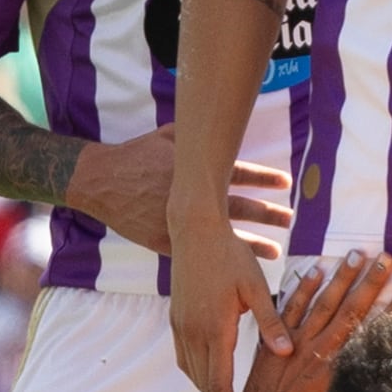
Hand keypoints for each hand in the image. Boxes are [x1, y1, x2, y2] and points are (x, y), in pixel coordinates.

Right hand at [67, 126, 290, 255]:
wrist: (101, 181)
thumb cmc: (135, 155)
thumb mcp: (166, 136)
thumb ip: (196, 137)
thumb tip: (219, 124)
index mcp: (195, 171)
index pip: (238, 173)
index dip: (264, 177)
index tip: (286, 182)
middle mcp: (191, 197)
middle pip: (239, 206)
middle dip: (268, 213)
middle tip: (290, 218)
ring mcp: (179, 221)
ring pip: (223, 235)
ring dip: (253, 244)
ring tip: (276, 251)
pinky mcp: (165, 240)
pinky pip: (198, 251)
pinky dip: (219, 259)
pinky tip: (237, 267)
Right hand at [169, 186, 288, 391]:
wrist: (193, 229)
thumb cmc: (230, 255)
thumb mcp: (256, 288)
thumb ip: (270, 322)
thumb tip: (286, 353)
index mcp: (214, 329)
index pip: (220, 382)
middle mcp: (192, 331)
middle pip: (203, 382)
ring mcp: (180, 324)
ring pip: (190, 369)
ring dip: (205, 388)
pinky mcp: (175, 316)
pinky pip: (183, 354)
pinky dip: (195, 369)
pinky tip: (207, 372)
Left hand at [225, 251, 391, 391]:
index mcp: (344, 370)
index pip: (375, 330)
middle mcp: (323, 350)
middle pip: (351, 307)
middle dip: (371, 281)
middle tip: (385, 256)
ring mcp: (297, 344)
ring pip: (323, 301)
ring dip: (340, 276)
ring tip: (355, 253)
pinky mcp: (276, 345)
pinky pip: (290, 309)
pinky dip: (302, 288)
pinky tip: (313, 270)